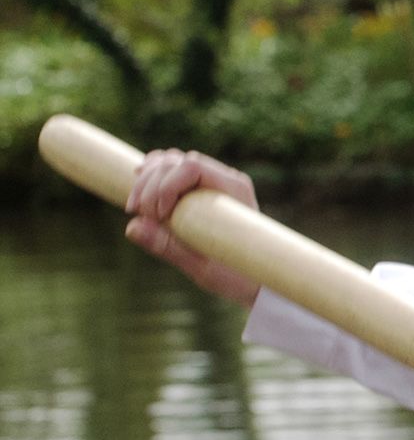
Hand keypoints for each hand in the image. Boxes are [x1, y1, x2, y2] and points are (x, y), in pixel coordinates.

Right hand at [123, 148, 263, 308]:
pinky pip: (170, 172)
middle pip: (177, 161)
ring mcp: (212, 182)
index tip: (157, 216)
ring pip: (171, 163)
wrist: (255, 278)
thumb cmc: (236, 275)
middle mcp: (224, 179)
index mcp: (233, 190)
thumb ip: (169, 247)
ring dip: (145, 181)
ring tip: (135, 209)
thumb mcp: (202, 267)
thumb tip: (132, 227)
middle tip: (139, 216)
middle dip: (149, 185)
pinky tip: (138, 193)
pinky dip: (150, 178)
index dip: (166, 185)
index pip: (192, 166)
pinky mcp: (199, 190)